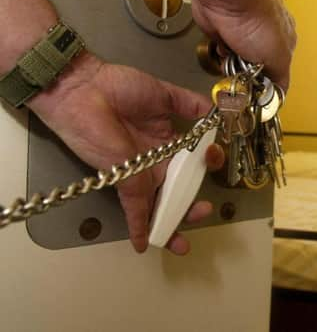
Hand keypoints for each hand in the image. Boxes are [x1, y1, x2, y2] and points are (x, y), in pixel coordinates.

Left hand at [28, 51, 224, 254]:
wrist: (85, 88)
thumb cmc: (120, 87)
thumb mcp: (163, 94)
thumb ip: (190, 104)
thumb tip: (215, 112)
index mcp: (166, 142)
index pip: (191, 164)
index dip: (207, 166)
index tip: (214, 158)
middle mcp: (155, 162)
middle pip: (177, 192)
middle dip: (192, 207)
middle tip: (204, 211)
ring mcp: (140, 174)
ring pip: (160, 205)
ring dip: (173, 225)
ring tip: (184, 242)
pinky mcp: (125, 181)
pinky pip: (135, 210)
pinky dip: (141, 229)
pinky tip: (145, 244)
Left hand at [192, 0, 295, 90]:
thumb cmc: (256, 16)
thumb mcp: (280, 58)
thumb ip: (281, 79)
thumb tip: (280, 95)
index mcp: (285, 42)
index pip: (279, 75)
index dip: (268, 88)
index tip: (259, 98)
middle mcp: (265, 38)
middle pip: (257, 71)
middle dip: (249, 78)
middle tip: (245, 79)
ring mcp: (243, 36)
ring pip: (238, 64)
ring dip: (233, 67)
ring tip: (234, 61)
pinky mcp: (223, 32)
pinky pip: (221, 53)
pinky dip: (221, 55)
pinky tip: (224, 50)